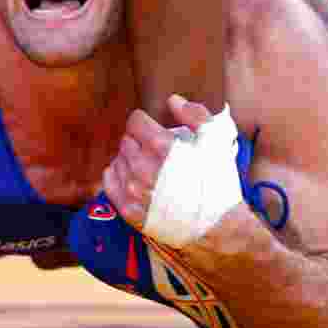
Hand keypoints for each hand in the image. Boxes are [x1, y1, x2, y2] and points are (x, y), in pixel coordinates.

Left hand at [102, 94, 211, 233]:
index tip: (154, 130)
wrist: (218, 227)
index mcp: (162, 147)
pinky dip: (119, 176)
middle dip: (140, 141)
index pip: (135, 121)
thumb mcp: (216, 141)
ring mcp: (133, 190)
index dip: (146, 123)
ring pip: (118, 160)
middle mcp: (143, 167)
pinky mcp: (128, 210)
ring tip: (149, 166)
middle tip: (156, 151)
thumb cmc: (218, 183)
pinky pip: (110, 183)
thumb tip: (172, 100)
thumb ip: (195, 115)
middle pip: (126, 140)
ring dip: (130, 159)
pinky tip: (133, 178)